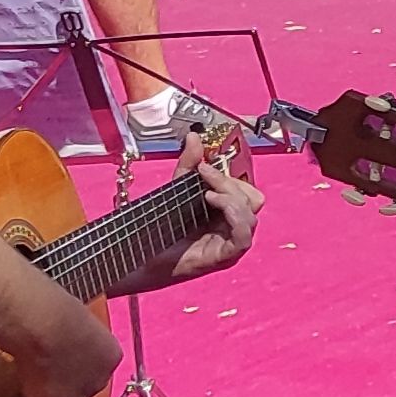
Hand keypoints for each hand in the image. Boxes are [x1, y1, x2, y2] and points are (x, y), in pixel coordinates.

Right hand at [11, 301, 123, 396]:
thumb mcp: (77, 320)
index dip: (78, 368)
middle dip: (71, 387)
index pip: (98, 371)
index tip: (63, 361)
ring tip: (35, 384)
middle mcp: (102, 379)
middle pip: (88, 392)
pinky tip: (27, 393)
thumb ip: (79, 337)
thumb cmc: (53, 306)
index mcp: (111, 355)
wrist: (41, 323)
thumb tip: (65, 339)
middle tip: (49, 375)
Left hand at [155, 127, 262, 286]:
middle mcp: (233, 228)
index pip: (247, 189)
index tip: (204, 166)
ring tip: (207, 194)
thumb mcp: (177, 190)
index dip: (229, 175)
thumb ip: (189, 165)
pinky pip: (244, 236)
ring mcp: (231, 244)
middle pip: (253, 198)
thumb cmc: (162, 230)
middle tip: (205, 177)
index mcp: (227, 213)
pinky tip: (213, 204)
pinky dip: (233, 216)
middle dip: (230, 183)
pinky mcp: (225, 257)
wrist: (142, 259)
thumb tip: (194, 137)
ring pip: (250, 214)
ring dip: (231, 196)